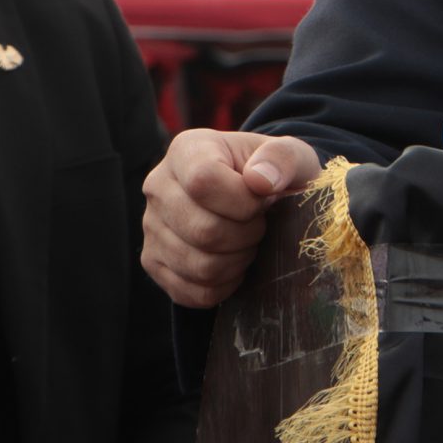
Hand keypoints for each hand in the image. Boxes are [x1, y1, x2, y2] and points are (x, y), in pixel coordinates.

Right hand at [140, 129, 322, 307]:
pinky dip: (226, 284)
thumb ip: (283, 158)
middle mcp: (158, 186)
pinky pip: (194, 292)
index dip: (244, 201)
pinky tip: (235, 261)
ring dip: (239, 260)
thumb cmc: (274, 175)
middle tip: (260, 224)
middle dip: (247, 234)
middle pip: (203, 230)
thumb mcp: (292, 156)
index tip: (264, 200)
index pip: (204, 181)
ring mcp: (150, 227)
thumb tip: (260, 181)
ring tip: (248, 240)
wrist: (258, 199)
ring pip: (200, 266)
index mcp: (187, 150)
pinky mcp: (154, 262)